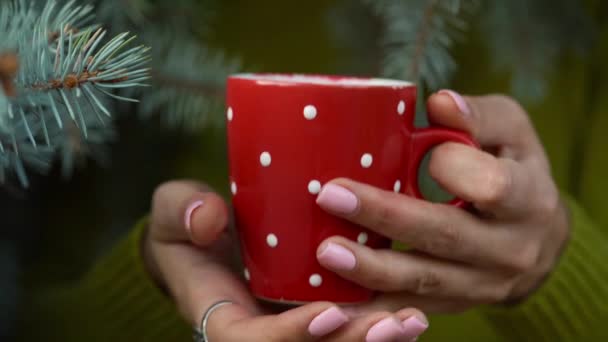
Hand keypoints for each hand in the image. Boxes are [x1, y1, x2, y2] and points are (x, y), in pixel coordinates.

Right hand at [142, 180, 428, 340]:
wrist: (202, 245)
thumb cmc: (187, 229)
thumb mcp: (173, 212)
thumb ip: (183, 211)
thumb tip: (210, 219)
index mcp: (222, 317)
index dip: (290, 335)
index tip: (329, 311)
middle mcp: (258, 332)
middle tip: (392, 324)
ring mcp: (284, 328)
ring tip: (412, 322)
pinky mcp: (307, 318)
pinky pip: (341, 332)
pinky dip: (374, 330)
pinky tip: (411, 315)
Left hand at [314, 92, 569, 313]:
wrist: (539, 240)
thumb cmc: (516, 171)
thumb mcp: (512, 134)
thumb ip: (480, 116)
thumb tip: (439, 103)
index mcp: (528, 200)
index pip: (492, 186)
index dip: (453, 168)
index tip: (423, 153)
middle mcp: (510, 250)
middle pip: (443, 235)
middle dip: (384, 217)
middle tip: (331, 197)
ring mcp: (483, 284)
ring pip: (424, 280)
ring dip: (371, 268)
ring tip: (327, 251)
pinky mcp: (457, 304)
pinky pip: (411, 307)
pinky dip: (374, 306)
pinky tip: (337, 302)